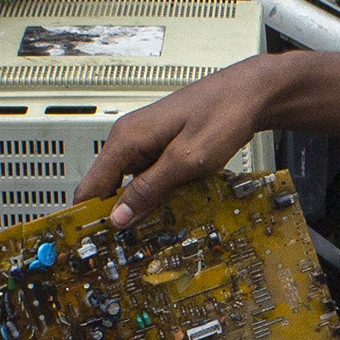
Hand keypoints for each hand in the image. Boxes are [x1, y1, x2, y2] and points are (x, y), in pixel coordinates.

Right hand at [72, 64, 276, 225]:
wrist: (251, 93)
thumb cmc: (223, 114)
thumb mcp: (186, 160)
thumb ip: (150, 188)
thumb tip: (119, 216)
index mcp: (127, 138)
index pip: (90, 186)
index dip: (87, 217)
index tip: (92, 244)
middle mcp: (130, 137)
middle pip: (107, 187)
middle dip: (116, 215)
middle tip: (128, 246)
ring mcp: (146, 140)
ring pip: (130, 184)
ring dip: (140, 206)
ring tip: (153, 230)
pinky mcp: (162, 145)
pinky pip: (148, 175)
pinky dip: (156, 193)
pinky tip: (171, 206)